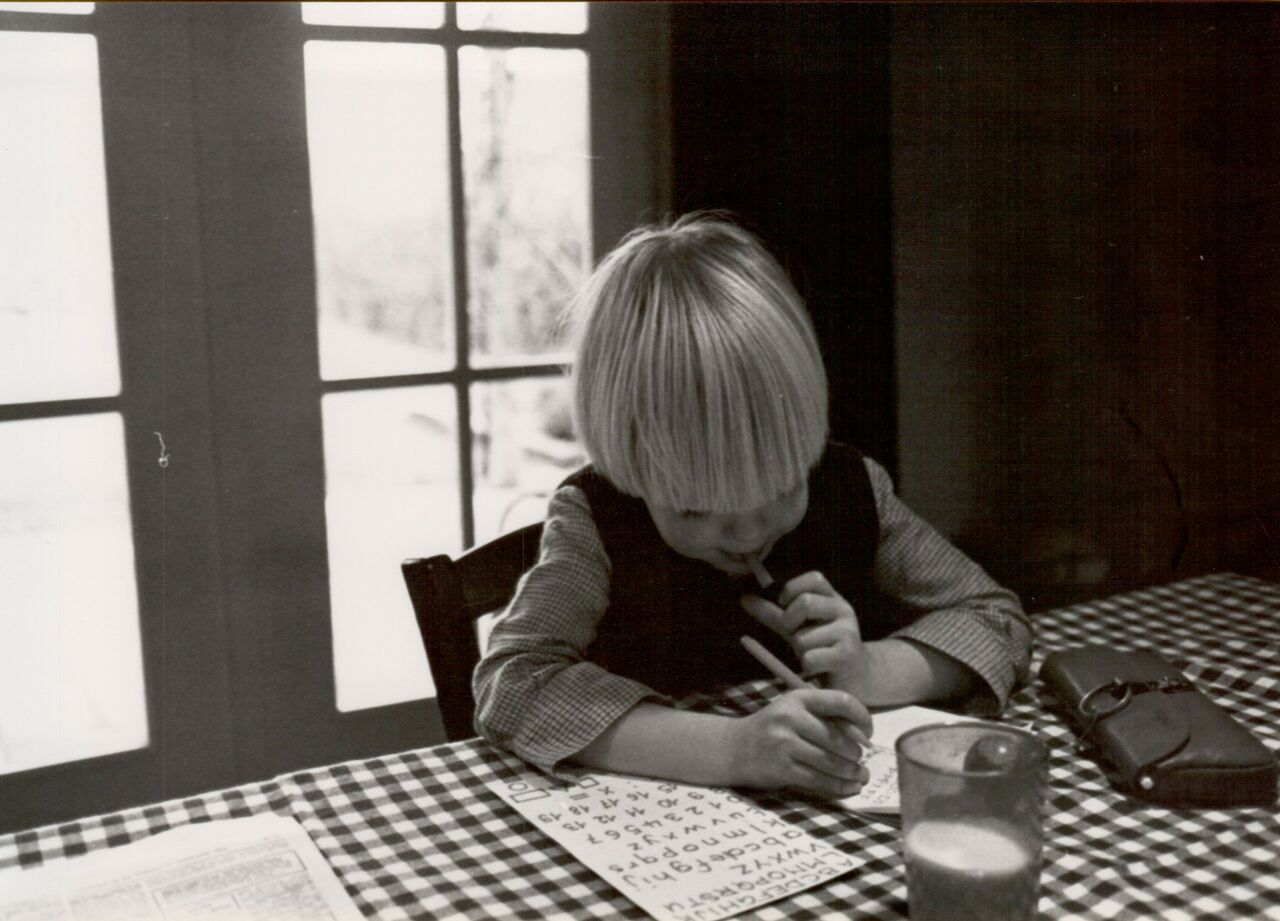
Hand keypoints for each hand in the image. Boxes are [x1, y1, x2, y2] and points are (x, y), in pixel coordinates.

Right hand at [727, 688, 870, 797]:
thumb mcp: (795, 712)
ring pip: (831, 762)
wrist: (734, 748)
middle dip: (856, 754)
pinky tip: (849, 787)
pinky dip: (839, 786)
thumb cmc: (773, 729)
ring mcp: (783, 743)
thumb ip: (825, 718)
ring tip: (860, 776)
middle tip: (860, 762)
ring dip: (851, 772)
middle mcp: (790, 717)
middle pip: (838, 738)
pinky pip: (818, 780)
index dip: (862, 718)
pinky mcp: (781, 769)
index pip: (841, 701)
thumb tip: (862, 738)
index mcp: (798, 698)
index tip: (868, 734)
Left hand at [742, 571, 869, 694]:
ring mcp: (848, 632)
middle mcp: (843, 610)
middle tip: (794, 634)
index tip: (786, 606)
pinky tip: (819, 668)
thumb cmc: (823, 647)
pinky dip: (807, 666)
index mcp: (832, 598)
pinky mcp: (847, 656)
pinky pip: (810, 658)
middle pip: (806, 603)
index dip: (792, 590)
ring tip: (813, 654)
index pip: (814, 579)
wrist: (857, 676)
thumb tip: (744, 598)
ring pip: (804, 637)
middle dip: (790, 621)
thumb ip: (774, 613)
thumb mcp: (798, 626)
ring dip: (800, 651)